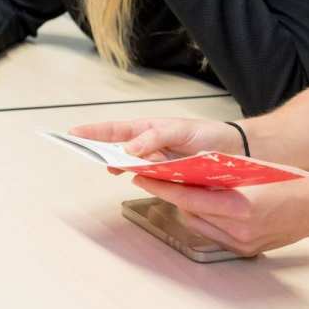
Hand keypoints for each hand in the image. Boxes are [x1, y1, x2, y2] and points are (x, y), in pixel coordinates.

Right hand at [69, 117, 245, 161]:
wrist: (236, 150)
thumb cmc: (209, 134)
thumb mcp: (181, 130)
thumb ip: (155, 137)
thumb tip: (128, 150)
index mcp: (149, 129)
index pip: (115, 130)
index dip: (94, 132)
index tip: (72, 133)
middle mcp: (149, 146)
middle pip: (117, 148)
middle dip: (99, 149)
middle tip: (81, 152)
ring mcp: (157, 163)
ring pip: (130, 165)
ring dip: (118, 165)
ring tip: (107, 167)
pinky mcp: (168, 178)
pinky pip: (148, 178)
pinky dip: (139, 178)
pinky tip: (134, 179)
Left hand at [132, 171, 308, 256]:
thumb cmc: (289, 182)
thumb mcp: (252, 168)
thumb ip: (219, 171)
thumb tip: (187, 167)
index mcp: (240, 205)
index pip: (189, 196)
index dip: (163, 187)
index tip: (144, 176)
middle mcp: (238, 228)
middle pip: (189, 211)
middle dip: (170, 194)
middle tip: (152, 178)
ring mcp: (241, 243)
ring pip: (198, 223)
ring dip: (185, 206)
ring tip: (175, 188)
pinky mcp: (243, 251)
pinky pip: (212, 233)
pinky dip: (203, 217)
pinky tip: (202, 204)